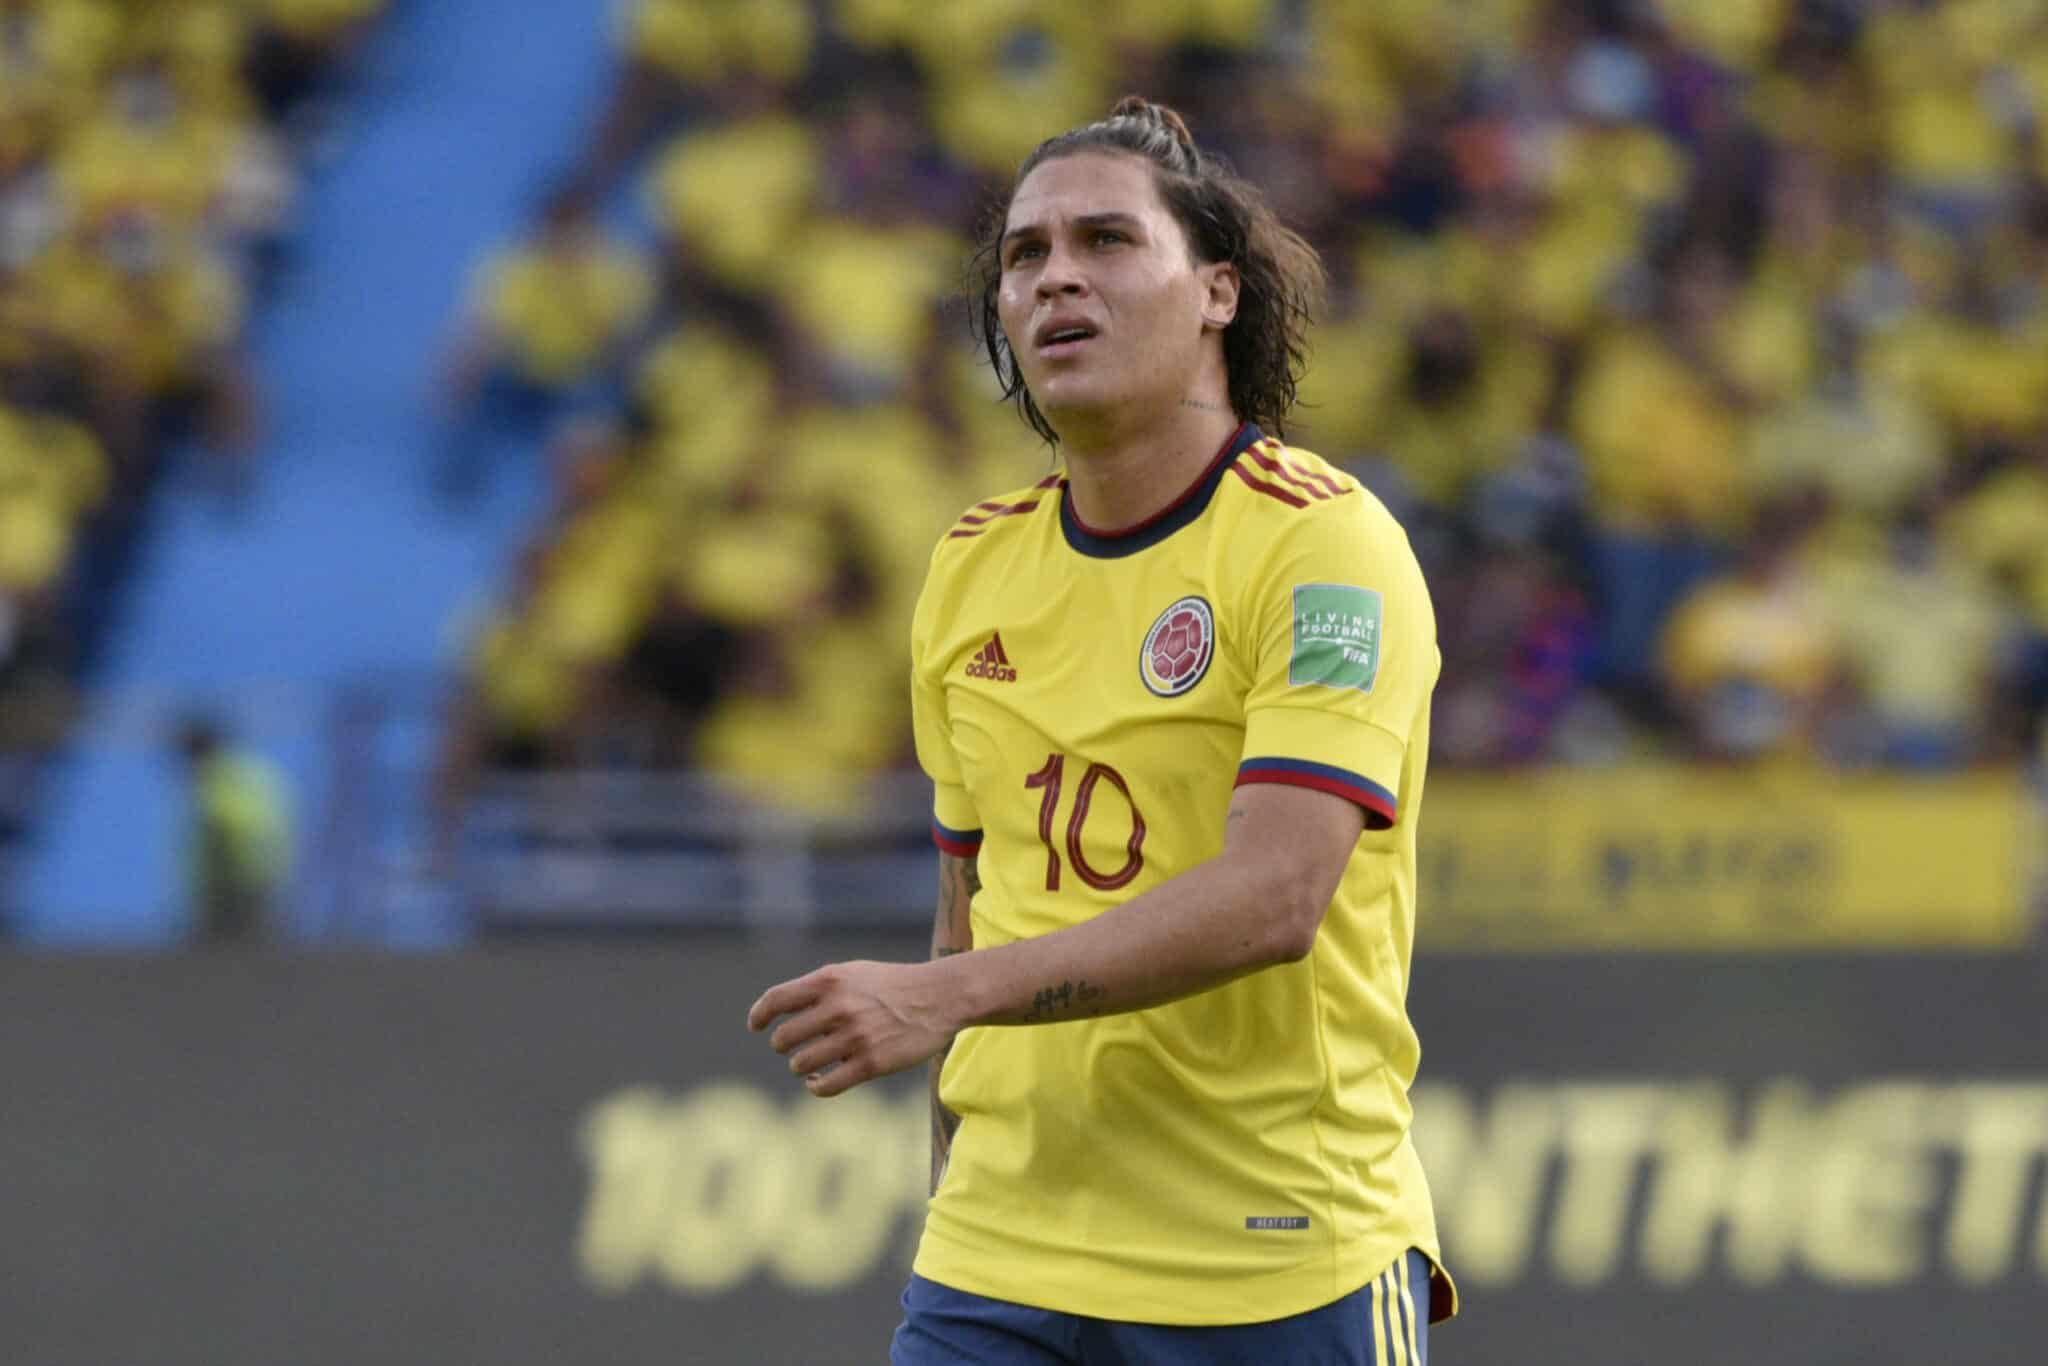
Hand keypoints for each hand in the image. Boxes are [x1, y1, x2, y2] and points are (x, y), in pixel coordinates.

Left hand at [747, 959, 956, 1097]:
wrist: (938, 997)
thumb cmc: (891, 985)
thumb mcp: (853, 973)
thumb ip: (818, 988)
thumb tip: (779, 1011)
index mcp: (830, 981)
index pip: (776, 1000)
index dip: (759, 1015)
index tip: (756, 1026)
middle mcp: (838, 1008)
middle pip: (784, 1038)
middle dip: (784, 1046)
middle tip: (794, 1047)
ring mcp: (855, 1037)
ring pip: (801, 1064)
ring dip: (800, 1067)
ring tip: (810, 1064)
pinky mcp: (871, 1064)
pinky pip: (826, 1086)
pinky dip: (815, 1087)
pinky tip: (818, 1082)